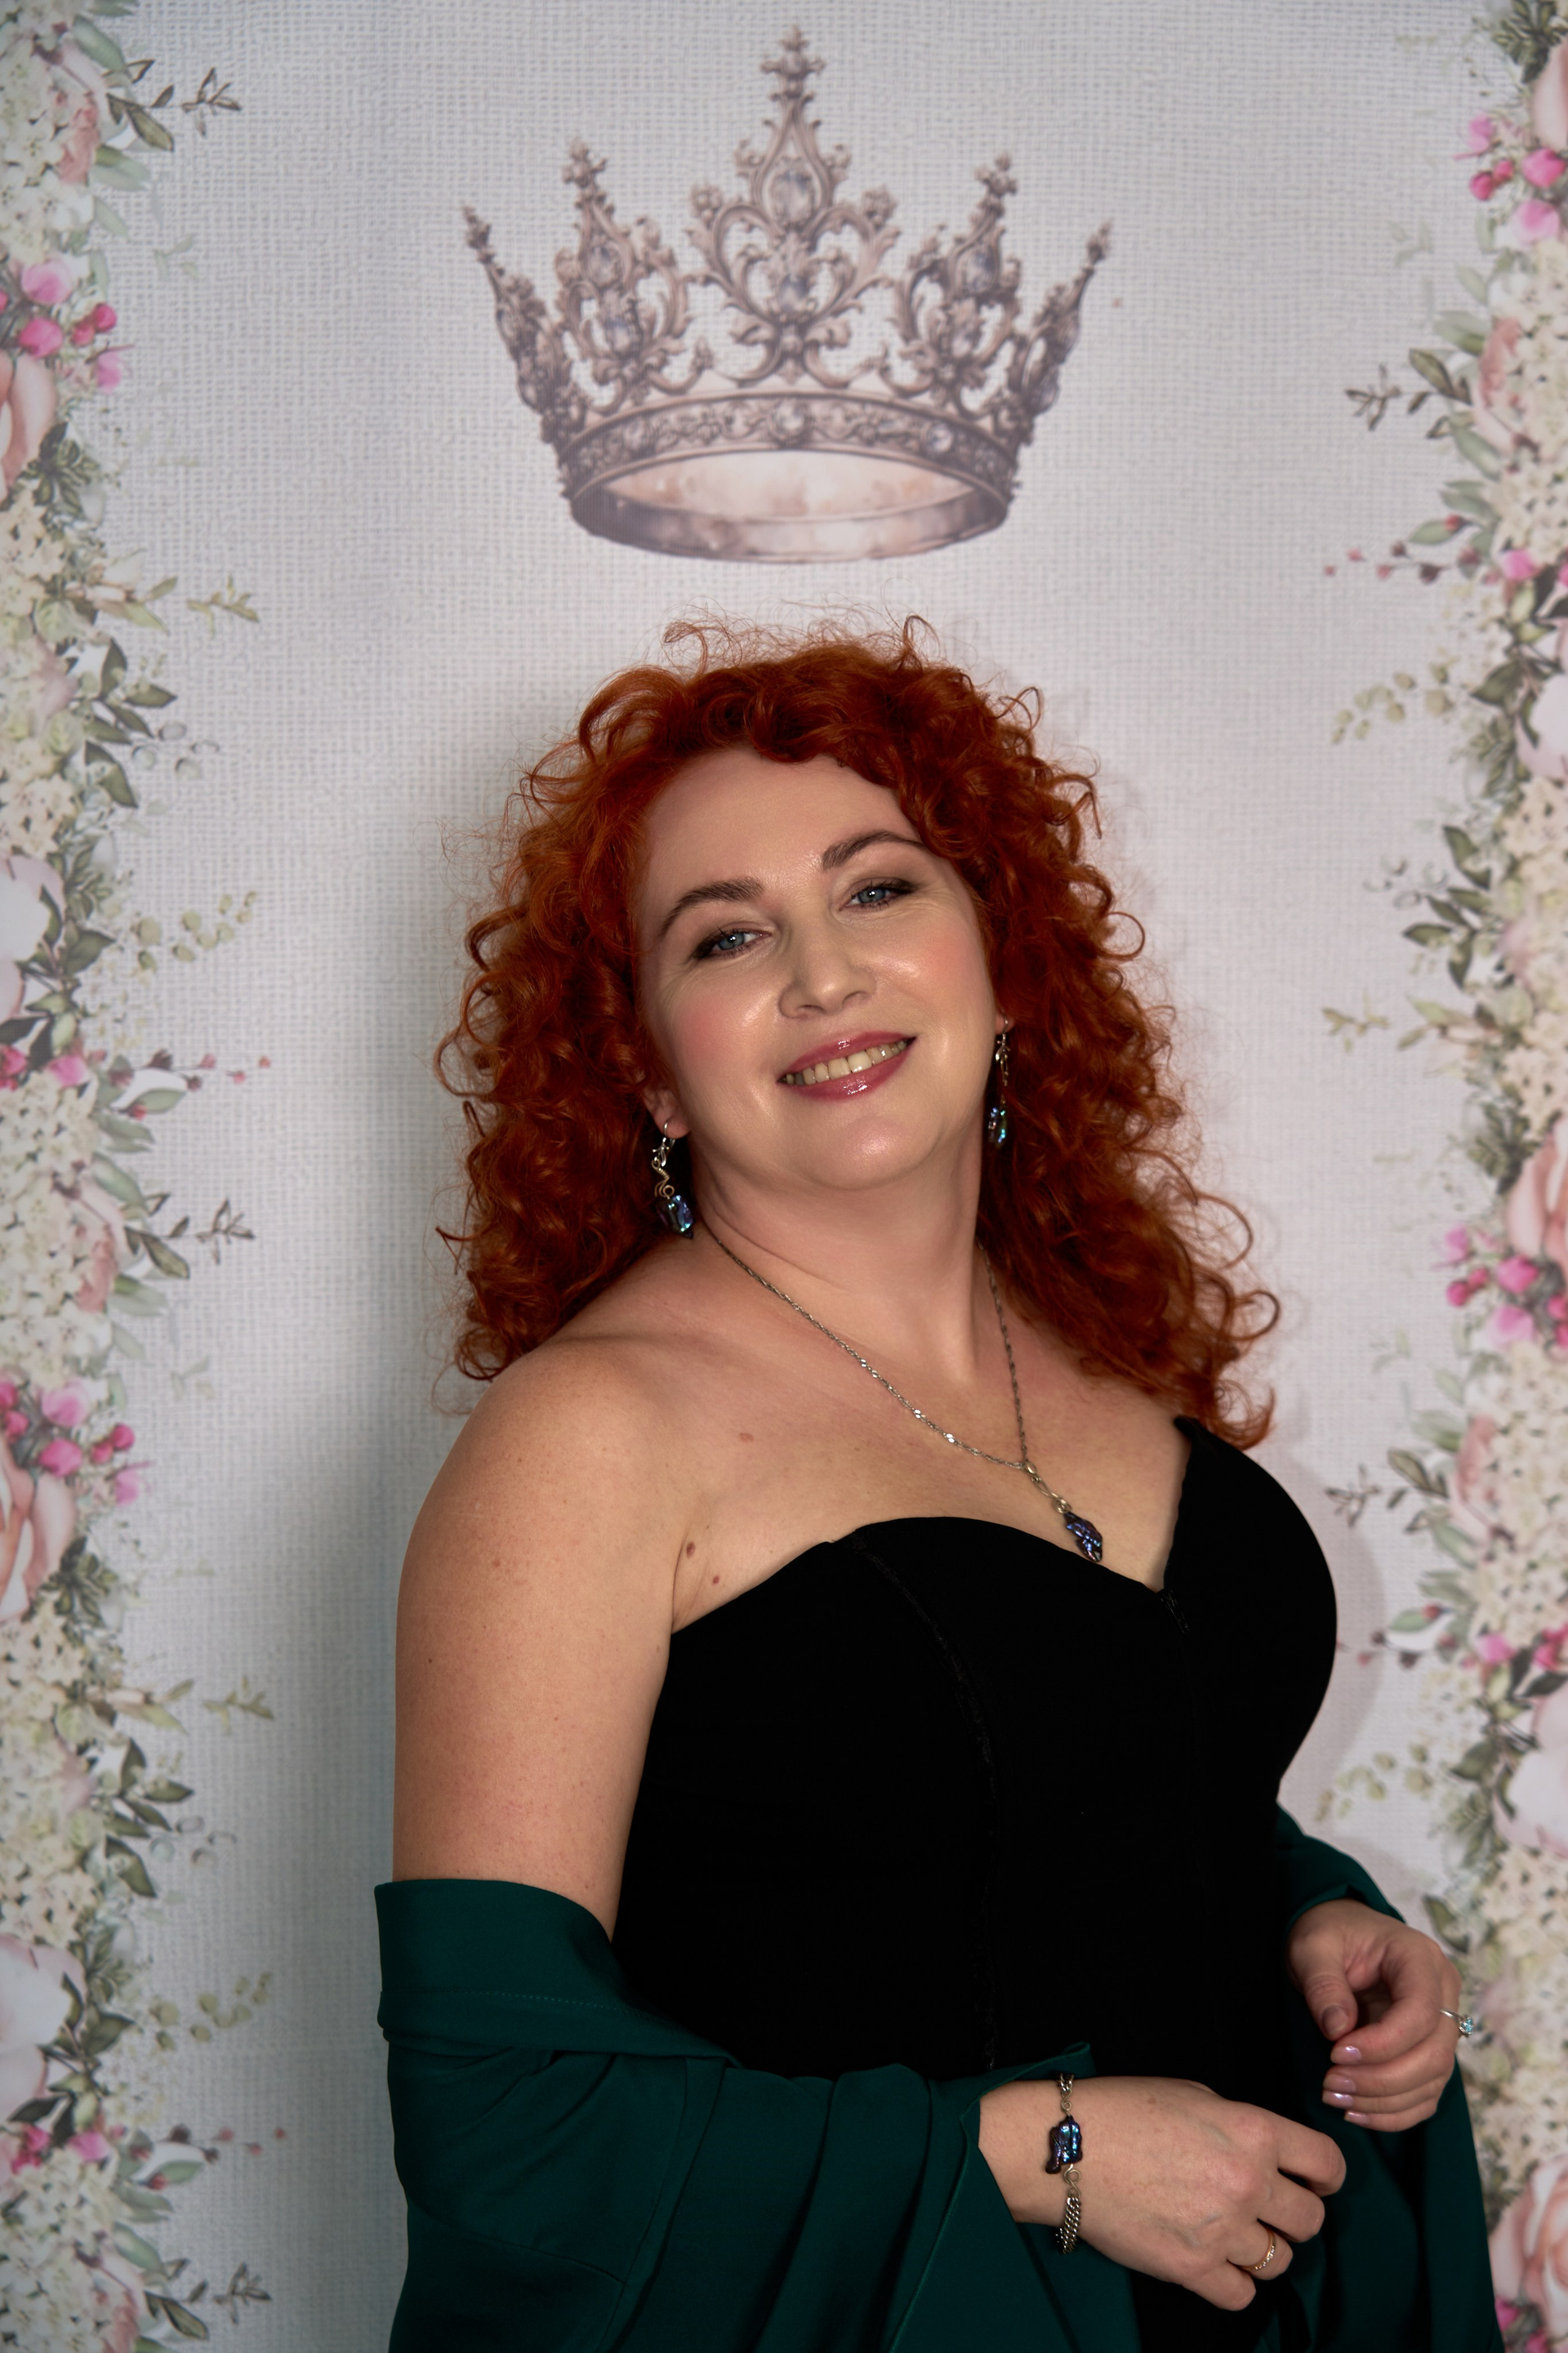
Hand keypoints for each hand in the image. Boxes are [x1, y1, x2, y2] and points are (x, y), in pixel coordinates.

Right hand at [977, 2075, 1343, 2310]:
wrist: (1069, 2149)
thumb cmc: (1125, 2111)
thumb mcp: (1197, 2095)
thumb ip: (1244, 2128)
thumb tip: (1271, 2156)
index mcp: (1252, 2130)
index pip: (1327, 2164)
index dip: (1327, 2177)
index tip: (1316, 2182)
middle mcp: (1247, 2182)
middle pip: (1311, 2220)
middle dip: (1294, 2215)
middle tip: (1268, 2208)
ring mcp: (1222, 2230)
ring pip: (1281, 2261)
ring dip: (1263, 2249)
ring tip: (1232, 2232)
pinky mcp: (1193, 2269)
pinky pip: (1244, 2294)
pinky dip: (1235, 2282)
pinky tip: (1215, 2259)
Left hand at [1286, 1897, 1464, 2130]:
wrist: (1339, 1935)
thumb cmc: (1329, 1934)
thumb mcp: (1312, 1946)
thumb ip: (1323, 1983)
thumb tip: (1338, 2030)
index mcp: (1419, 1957)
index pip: (1420, 2012)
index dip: (1382, 2043)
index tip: (1336, 2052)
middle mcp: (1443, 1991)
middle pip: (1433, 2053)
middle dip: (1382, 2079)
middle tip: (1331, 2083)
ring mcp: (1442, 2024)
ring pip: (1433, 2080)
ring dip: (1385, 2100)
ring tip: (1336, 2097)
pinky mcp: (1431, 2050)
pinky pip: (1426, 2094)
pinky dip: (1395, 2112)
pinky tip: (1356, 2112)